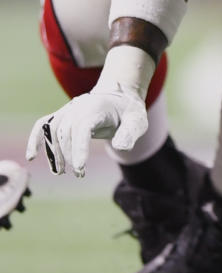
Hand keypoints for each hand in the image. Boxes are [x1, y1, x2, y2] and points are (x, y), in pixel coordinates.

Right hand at [26, 81, 147, 177]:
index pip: (83, 127)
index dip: (79, 148)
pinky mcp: (62, 115)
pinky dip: (35, 139)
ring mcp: (68, 110)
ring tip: (60, 172)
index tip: (79, 168)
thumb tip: (120, 146)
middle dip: (69, 155)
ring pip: (52, 131)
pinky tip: (32, 156)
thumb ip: (130, 132)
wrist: (119, 98)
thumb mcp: (138, 120)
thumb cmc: (129, 112)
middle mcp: (79, 106)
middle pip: (66, 131)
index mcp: (97, 107)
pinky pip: (44, 125)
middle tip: (78, 174)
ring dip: (53, 153)